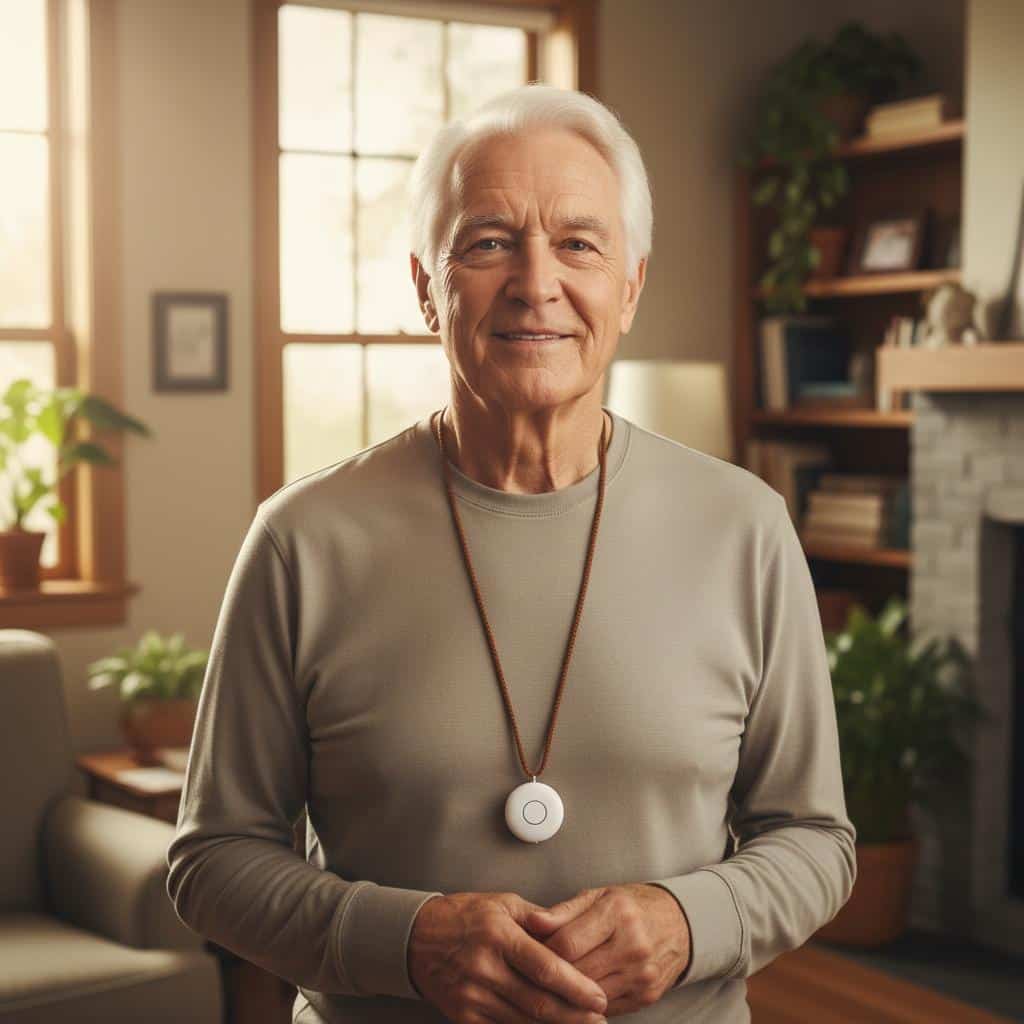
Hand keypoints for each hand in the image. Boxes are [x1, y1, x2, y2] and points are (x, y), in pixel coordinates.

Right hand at [408, 891, 609, 1023]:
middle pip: (539, 1002)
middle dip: (575, 1015)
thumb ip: (537, 917)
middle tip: (599, 1018)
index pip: (545, 968)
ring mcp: (472, 995)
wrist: (414, 938)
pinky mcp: (463, 1015)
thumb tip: (570, 931)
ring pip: (523, 1021)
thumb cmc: (462, 916)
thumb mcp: (501, 902)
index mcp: (499, 935)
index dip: (577, 987)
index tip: (599, 996)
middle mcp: (485, 967)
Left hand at [522, 884, 691, 1016]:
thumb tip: (533, 923)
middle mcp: (633, 944)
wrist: (677, 924)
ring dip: (567, 993)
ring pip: (589, 996)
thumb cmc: (630, 907)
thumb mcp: (598, 896)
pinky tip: (576, 994)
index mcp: (618, 912)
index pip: (567, 943)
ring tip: (552, 982)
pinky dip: (587, 1004)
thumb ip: (563, 911)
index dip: (542, 950)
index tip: (530, 950)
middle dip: (551, 975)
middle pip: (577, 973)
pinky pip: (606, 1009)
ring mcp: (642, 974)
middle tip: (534, 971)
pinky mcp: (646, 996)